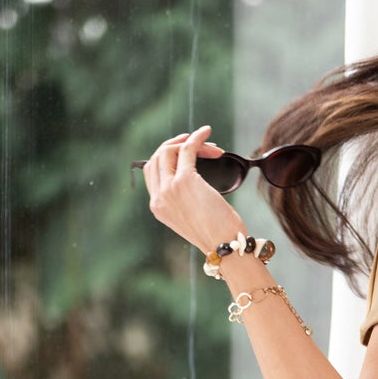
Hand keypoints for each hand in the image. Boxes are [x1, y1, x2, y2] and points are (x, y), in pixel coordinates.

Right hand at [141, 124, 247, 258]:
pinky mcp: (185, 180)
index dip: (166, 157)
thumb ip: (185, 199)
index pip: (151, 172)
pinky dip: (197, 138)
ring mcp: (169, 188)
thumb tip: (195, 181)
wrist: (226, 245)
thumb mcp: (194, 217)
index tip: (185, 153)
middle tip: (198, 145)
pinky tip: (206, 132)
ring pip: (169, 150)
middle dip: (177, 146)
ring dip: (188, 142)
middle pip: (158, 157)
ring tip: (207, 142)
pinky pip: (187, 149)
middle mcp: (159, 197)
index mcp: (158, 207)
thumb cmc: (218, 235)